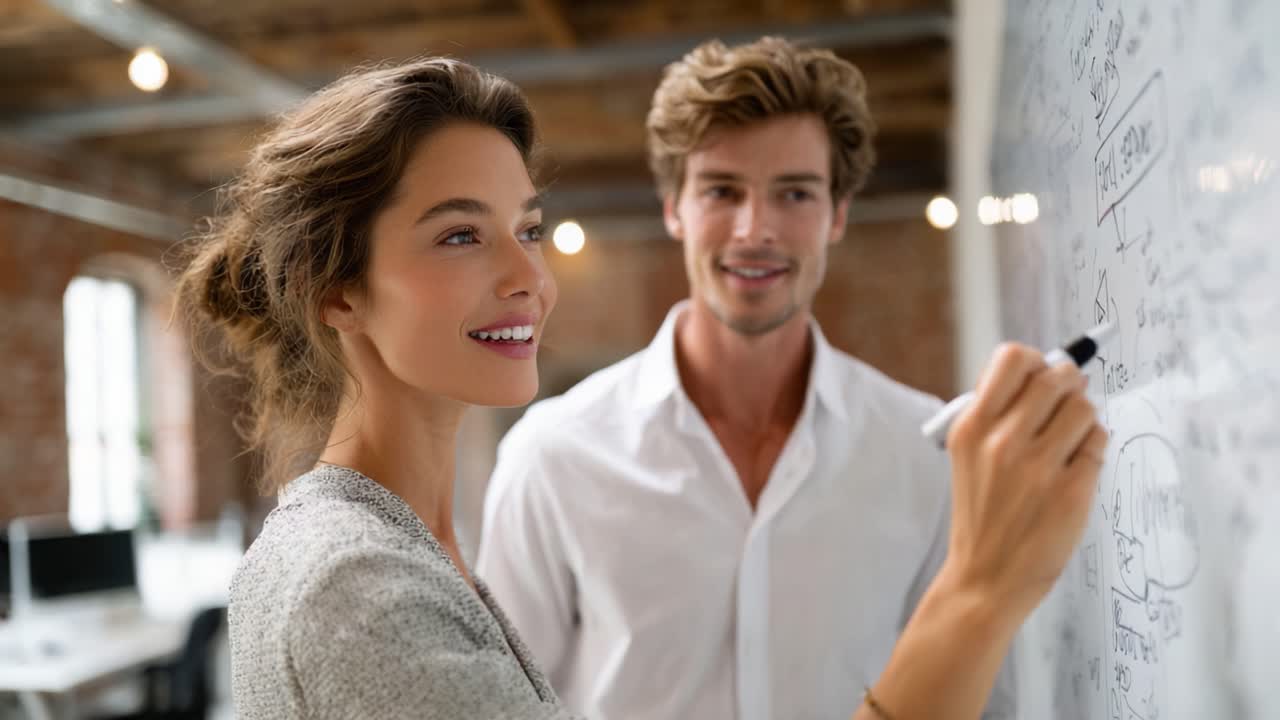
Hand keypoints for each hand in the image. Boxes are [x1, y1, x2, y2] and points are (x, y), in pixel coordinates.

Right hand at [941, 342, 1108, 617]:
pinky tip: (1076, 464)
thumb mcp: (968, 456)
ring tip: (1069, 439)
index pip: (1012, 359)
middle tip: (1066, 401)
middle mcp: (1002, 442)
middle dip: (1068, 384)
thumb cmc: (982, 513)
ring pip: (1083, 407)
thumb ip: (997, 414)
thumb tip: (1046, 372)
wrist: (986, 577)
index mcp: (970, 427)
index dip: (1034, 360)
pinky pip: (1098, 442)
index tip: (1040, 375)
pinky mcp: (1071, 491)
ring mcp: (1038, 468)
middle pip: (1056, 377)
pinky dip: (1092, 447)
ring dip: (1083, 417)